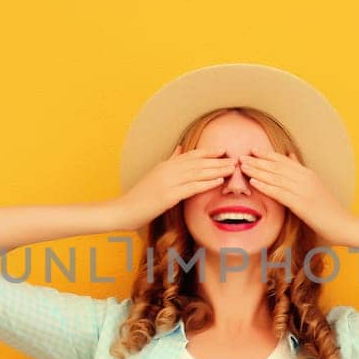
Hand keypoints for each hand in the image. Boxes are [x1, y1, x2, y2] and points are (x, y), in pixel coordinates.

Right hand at [108, 145, 236, 229]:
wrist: (122, 210)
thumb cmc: (139, 197)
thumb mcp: (154, 175)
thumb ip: (169, 162)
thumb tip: (180, 148)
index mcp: (165, 165)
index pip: (191, 155)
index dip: (208, 152)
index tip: (223, 150)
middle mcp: (168, 170)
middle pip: (198, 162)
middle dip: (218, 160)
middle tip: (236, 159)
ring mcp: (168, 182)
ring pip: (198, 172)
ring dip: (217, 170)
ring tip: (232, 168)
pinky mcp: (168, 195)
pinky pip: (192, 187)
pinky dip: (207, 182)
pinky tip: (219, 181)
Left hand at [239, 147, 358, 244]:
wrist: (344, 225)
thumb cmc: (329, 209)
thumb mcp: (316, 186)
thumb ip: (301, 171)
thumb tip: (290, 155)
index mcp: (308, 174)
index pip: (284, 161)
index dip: (267, 155)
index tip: (252, 150)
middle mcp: (305, 178)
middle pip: (277, 167)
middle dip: (257, 161)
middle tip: (240, 157)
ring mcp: (304, 190)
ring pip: (276, 178)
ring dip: (257, 171)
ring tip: (242, 167)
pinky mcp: (302, 204)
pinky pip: (280, 193)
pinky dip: (266, 186)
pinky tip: (254, 182)